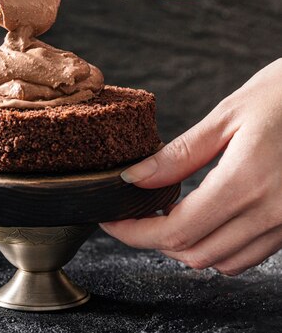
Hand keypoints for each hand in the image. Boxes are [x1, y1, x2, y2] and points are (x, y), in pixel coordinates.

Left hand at [101, 58, 281, 274]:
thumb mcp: (228, 116)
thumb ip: (179, 155)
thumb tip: (134, 180)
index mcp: (248, 182)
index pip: (177, 230)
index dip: (134, 233)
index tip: (111, 220)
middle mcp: (272, 212)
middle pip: (194, 253)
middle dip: (152, 241)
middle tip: (132, 216)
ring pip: (221, 261)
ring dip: (184, 247)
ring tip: (164, 216)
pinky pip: (248, 255)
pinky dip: (216, 247)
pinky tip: (203, 218)